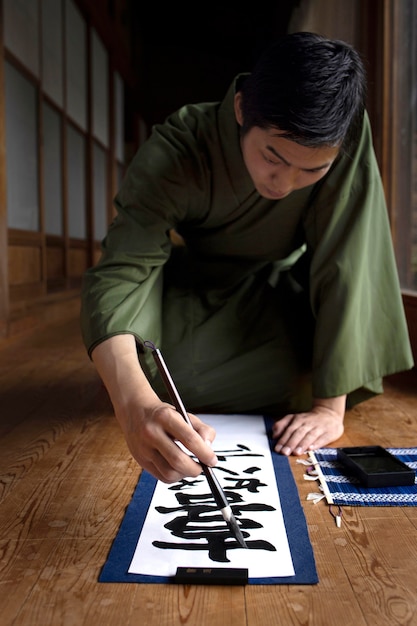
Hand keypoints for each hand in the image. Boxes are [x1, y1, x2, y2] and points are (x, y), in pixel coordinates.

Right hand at [91, 334, 216, 482]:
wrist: (134, 411)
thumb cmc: (163, 414)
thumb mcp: (183, 413)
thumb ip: (201, 429)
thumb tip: (209, 448)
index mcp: (165, 416)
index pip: (189, 439)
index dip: (204, 453)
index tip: (213, 460)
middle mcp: (151, 432)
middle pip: (178, 460)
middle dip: (195, 469)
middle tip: (203, 467)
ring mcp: (143, 448)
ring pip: (169, 472)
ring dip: (185, 474)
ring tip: (190, 467)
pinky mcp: (140, 460)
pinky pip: (161, 477)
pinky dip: (175, 477)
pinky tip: (179, 469)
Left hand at [272, 395, 345, 455]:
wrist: (329, 414)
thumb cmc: (308, 419)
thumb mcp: (293, 418)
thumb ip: (282, 425)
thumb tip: (274, 435)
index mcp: (298, 419)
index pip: (289, 430)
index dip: (283, 439)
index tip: (277, 449)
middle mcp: (308, 423)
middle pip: (298, 433)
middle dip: (291, 443)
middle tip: (284, 452)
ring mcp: (319, 428)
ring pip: (310, 436)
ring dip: (302, 444)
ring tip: (296, 452)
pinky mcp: (329, 433)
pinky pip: (322, 438)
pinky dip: (316, 444)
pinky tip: (311, 449)